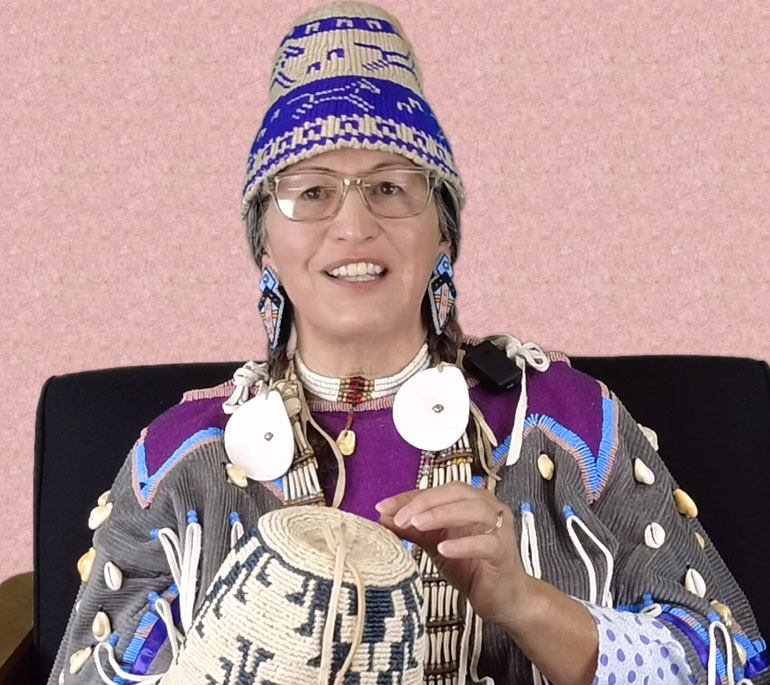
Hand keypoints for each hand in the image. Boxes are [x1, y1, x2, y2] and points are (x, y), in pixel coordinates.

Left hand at [376, 481, 532, 625]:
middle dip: (425, 502)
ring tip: (418, 526)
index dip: (409, 497)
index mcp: (470, 501)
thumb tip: (384, 517)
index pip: (437, 491)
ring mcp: (500, 529)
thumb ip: (415, 530)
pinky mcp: (505, 552)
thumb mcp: (436, 546)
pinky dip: (464, 544)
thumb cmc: (472, 567)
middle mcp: (488, 508)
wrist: (505, 599)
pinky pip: (487, 543)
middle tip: (400, 517)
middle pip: (456, 492)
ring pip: (474, 510)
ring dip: (443, 515)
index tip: (383, 507)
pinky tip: (444, 549)